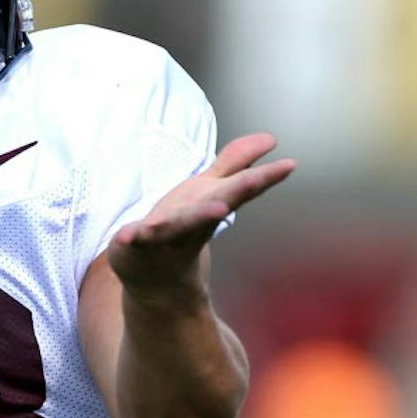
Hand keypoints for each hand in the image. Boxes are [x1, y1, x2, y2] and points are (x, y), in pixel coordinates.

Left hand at [108, 133, 295, 298]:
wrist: (153, 278)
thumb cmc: (182, 228)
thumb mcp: (209, 189)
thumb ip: (236, 163)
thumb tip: (270, 138)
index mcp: (210, 204)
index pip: (240, 189)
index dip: (265, 176)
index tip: (290, 164)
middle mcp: (193, 222)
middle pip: (216, 204)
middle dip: (234, 193)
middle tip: (255, 181)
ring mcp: (164, 236)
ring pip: (181, 225)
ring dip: (195, 218)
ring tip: (217, 209)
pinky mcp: (134, 245)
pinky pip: (134, 241)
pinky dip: (131, 239)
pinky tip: (126, 236)